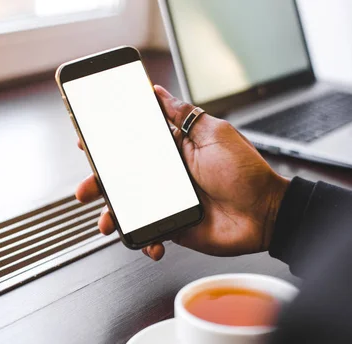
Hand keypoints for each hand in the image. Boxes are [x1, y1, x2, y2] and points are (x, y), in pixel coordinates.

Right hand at [75, 86, 289, 260]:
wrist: (266, 214)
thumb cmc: (245, 172)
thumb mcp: (214, 134)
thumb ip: (184, 115)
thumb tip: (158, 91)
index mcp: (174, 150)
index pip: (133, 144)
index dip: (109, 145)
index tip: (87, 143)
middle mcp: (168, 176)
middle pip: (124, 179)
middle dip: (99, 184)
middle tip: (85, 189)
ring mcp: (170, 203)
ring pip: (131, 209)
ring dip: (113, 217)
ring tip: (107, 223)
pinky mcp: (175, 227)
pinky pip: (150, 234)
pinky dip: (145, 241)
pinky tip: (150, 243)